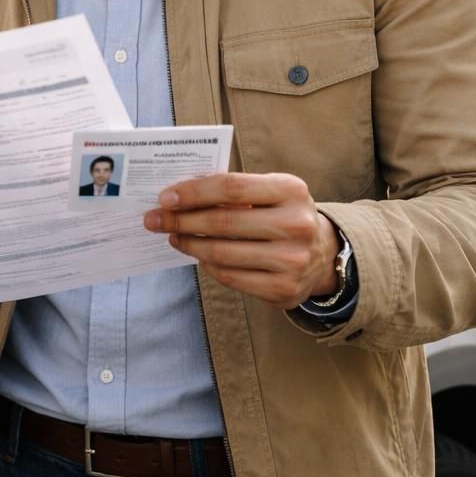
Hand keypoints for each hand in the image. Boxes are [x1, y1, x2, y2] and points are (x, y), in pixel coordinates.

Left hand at [144, 173, 338, 309]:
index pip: (231, 187)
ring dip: (189, 244)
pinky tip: (198, 256)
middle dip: (181, 220)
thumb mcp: (269, 192)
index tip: (165, 198)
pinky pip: (230, 277)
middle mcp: (296, 225)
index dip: (193, 192)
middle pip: (223, 222)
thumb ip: (232, 190)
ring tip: (173, 237)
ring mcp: (292, 260)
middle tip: (154, 220)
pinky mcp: (283, 289)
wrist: (321, 255)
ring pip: (222, 253)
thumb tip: (177, 196)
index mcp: (291, 190)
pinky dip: (208, 265)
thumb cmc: (281, 215)